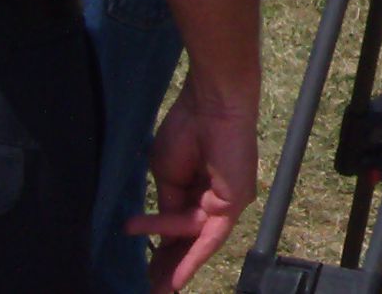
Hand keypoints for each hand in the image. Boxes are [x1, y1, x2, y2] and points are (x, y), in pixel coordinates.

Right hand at [130, 85, 256, 291]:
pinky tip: (176, 279)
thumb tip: (162, 235)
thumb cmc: (188, 128)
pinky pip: (211, 237)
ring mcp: (228, 202)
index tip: (146, 268)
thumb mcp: (166, 175)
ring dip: (173, 263)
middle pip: (191, 241)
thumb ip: (167, 207)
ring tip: (154, 286)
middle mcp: (217, 199)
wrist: (210, 104)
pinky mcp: (235, 203)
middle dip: (170, 265)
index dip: (163, 247)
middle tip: (152, 288)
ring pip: (195, 240)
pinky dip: (193, 259)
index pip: (180, 226)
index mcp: (199, 188)